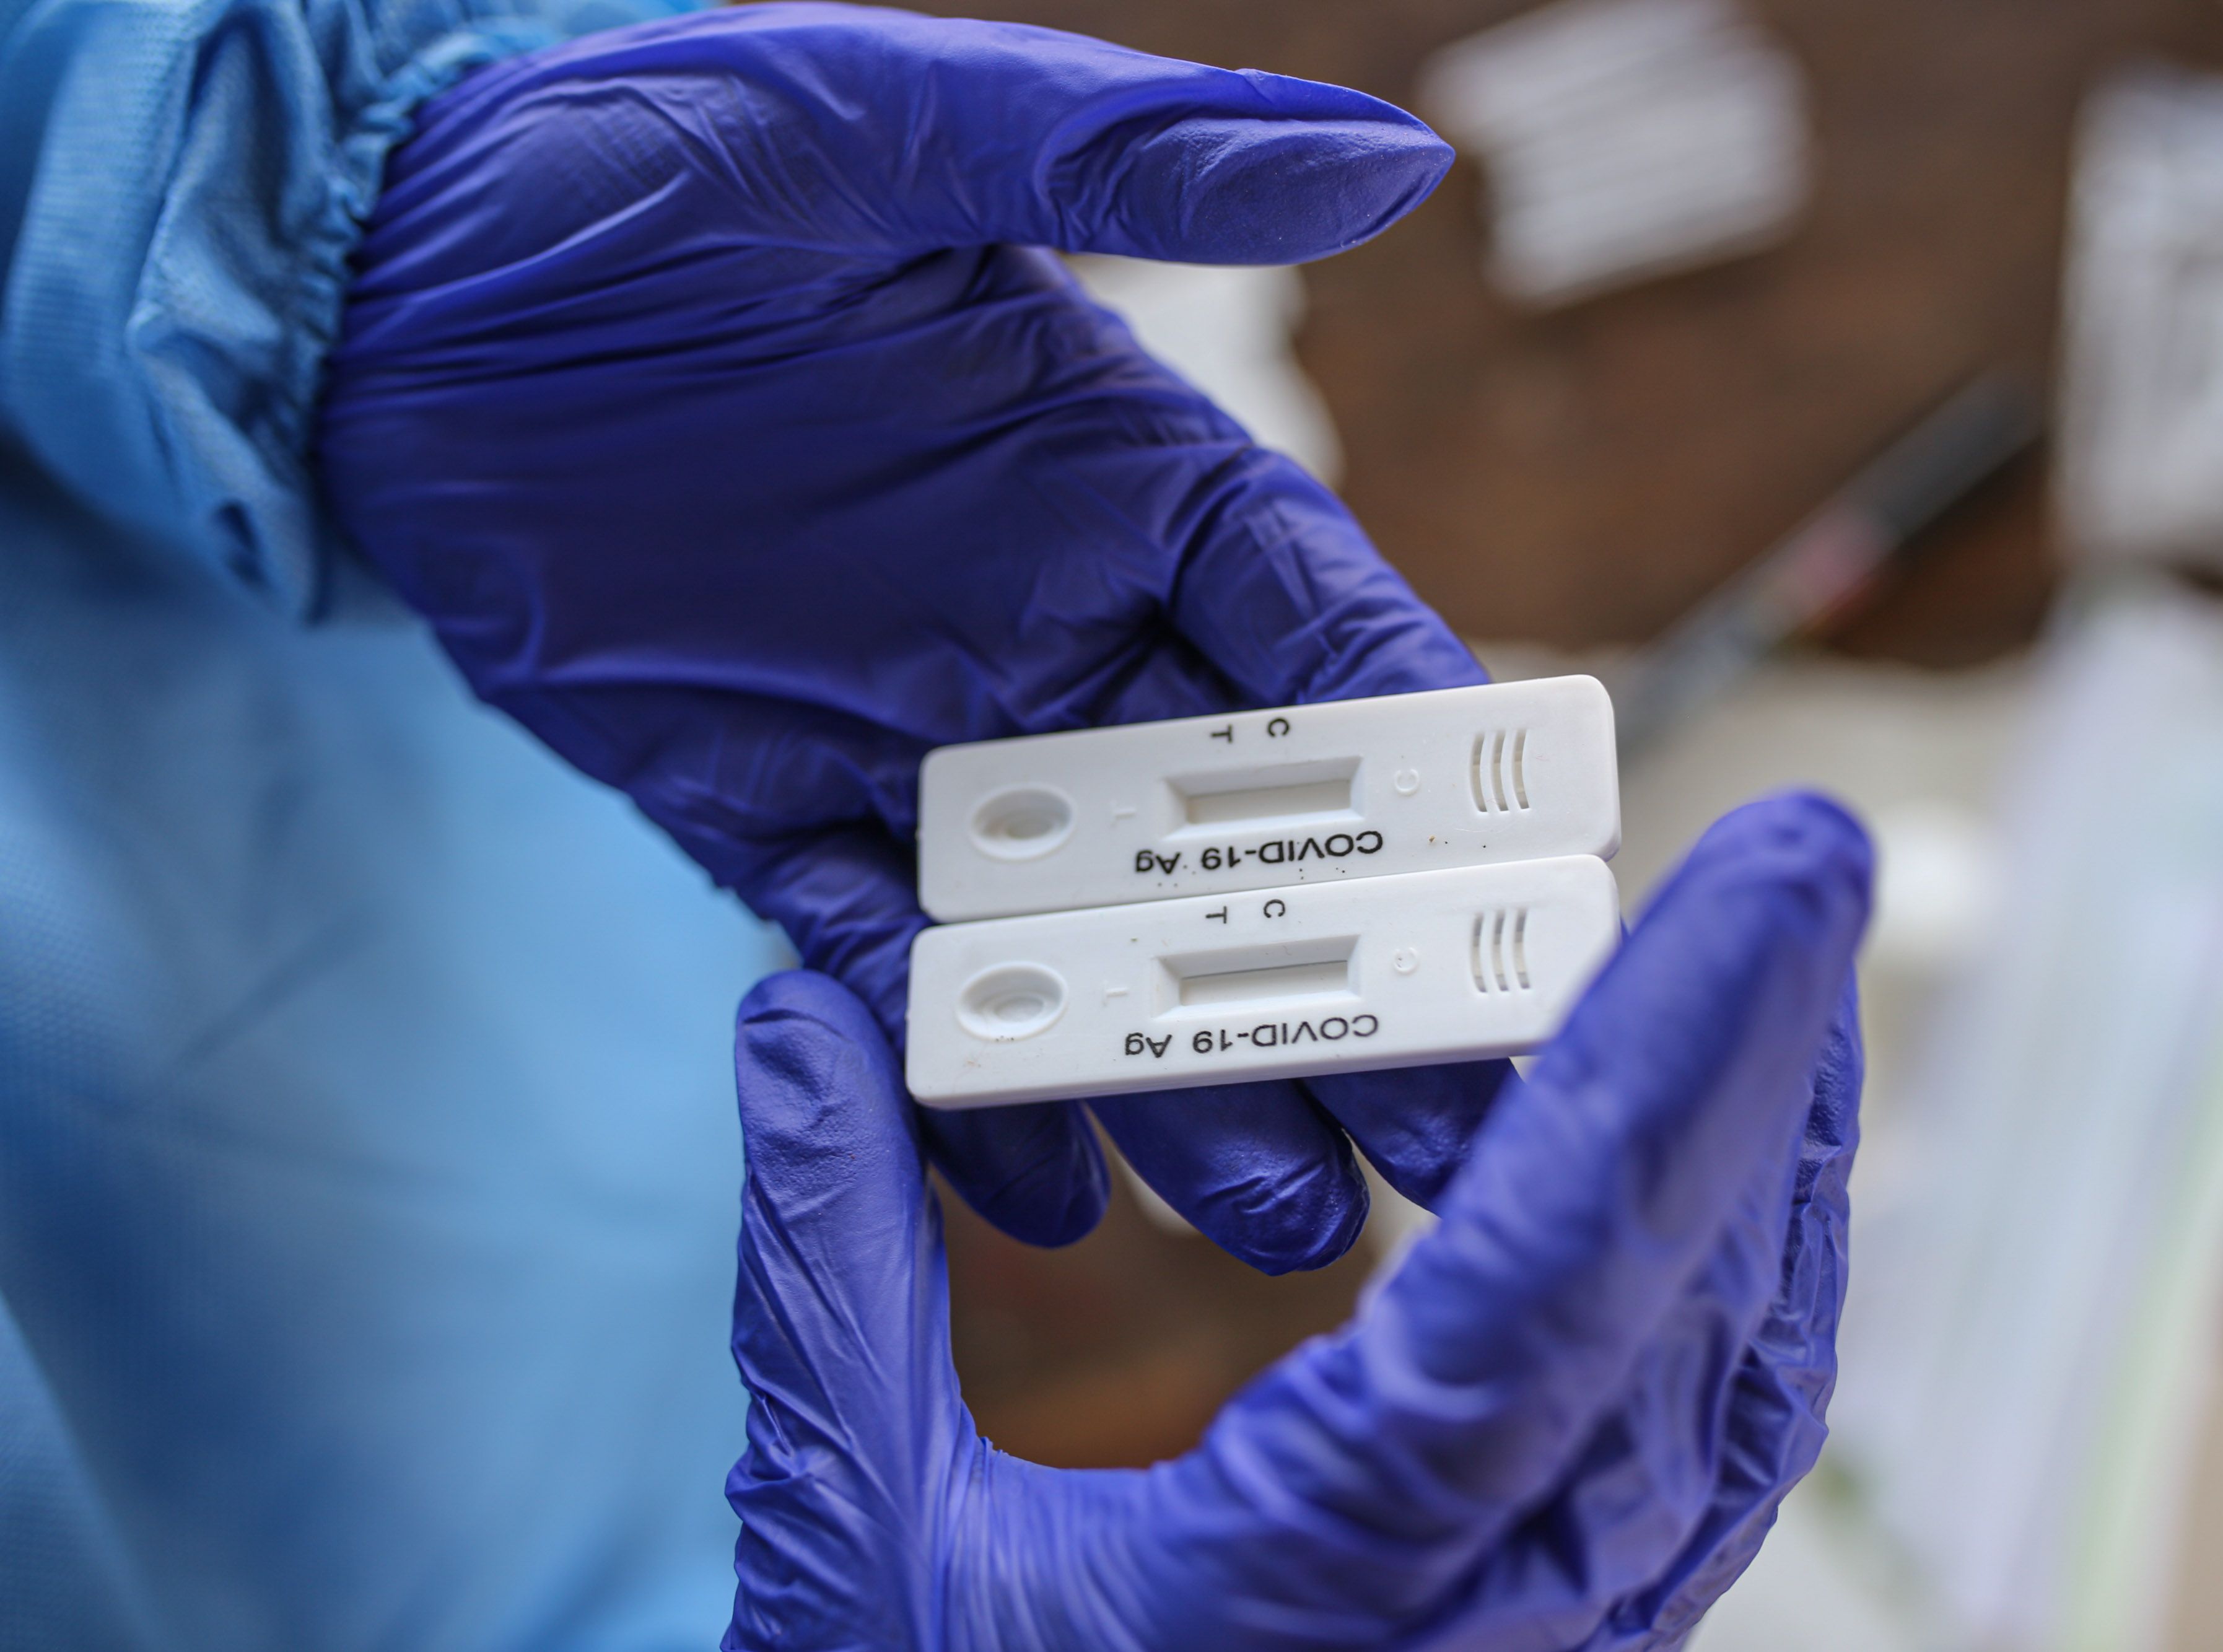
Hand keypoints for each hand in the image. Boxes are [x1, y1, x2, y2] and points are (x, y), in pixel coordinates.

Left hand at [319, 3, 1499, 1268]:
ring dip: (1169, 1073)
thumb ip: (1126, 155)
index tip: (1530, 899)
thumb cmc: (631, 147)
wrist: (375, 265)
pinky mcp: (759, 802)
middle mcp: (1040, 619)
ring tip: (1274, 1215)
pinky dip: (948, 1075)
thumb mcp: (882, 120)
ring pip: (1071, 933)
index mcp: (1117, 471)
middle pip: (1227, 836)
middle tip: (1452, 1136)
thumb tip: (1388, 156)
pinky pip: (876, 962)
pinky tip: (1034, 1191)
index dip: (1425, 772)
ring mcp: (905, 730)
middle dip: (1340, 986)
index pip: (1315, 643)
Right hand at [724, 793, 1870, 1649]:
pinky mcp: (1561, 1638)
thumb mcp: (863, 1533)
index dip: (1682, 1054)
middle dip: (1772, 1058)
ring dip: (1778, 1155)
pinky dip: (1746, 1275)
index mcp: (1328, 1570)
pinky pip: (1710, 1444)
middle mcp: (1497, 1616)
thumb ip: (839, 1258)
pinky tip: (1732, 1171)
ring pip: (1746, 1375)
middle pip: (1705, 1302)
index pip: (1560, 1275)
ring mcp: (1554, 1640)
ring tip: (1783, 974)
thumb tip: (808, 1016)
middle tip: (1801, 869)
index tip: (1779, 878)